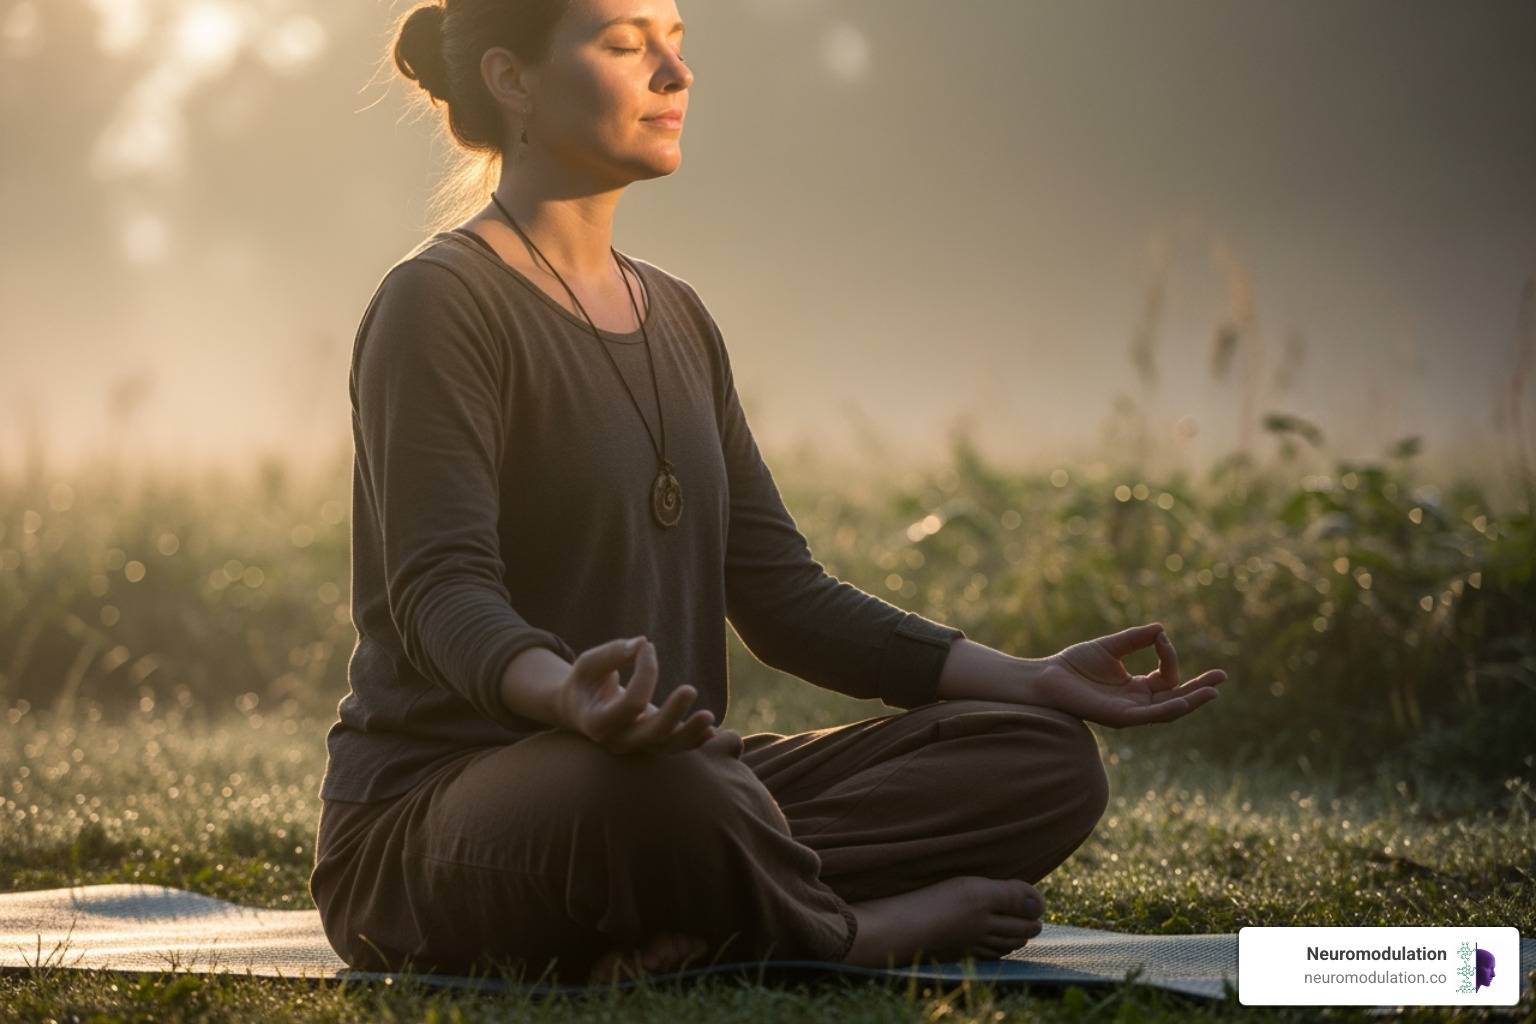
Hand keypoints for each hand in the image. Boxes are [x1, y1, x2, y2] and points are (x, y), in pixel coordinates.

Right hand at [557, 637, 716, 753]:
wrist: (578, 709)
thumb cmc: (584, 682)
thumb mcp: (588, 664)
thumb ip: (613, 653)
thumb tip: (642, 644)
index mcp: (597, 722)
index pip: (632, 703)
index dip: (646, 673)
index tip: (647, 647)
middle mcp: (617, 740)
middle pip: (651, 734)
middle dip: (673, 714)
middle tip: (690, 689)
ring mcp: (635, 746)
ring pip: (667, 746)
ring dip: (690, 733)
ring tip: (709, 717)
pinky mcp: (649, 743)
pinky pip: (673, 747)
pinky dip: (694, 740)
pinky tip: (712, 731)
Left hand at [1030, 623, 1224, 727]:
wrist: (1045, 678)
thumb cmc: (1073, 664)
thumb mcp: (1110, 647)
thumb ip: (1135, 640)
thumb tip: (1161, 629)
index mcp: (1135, 689)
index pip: (1167, 678)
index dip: (1169, 657)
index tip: (1161, 637)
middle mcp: (1136, 703)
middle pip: (1176, 698)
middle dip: (1199, 689)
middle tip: (1222, 676)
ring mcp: (1129, 713)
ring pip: (1168, 710)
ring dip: (1191, 701)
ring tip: (1213, 691)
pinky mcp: (1119, 718)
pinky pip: (1150, 716)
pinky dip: (1168, 708)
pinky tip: (1184, 700)